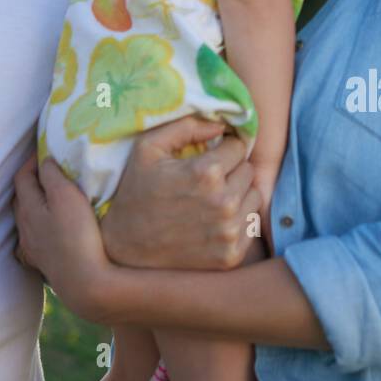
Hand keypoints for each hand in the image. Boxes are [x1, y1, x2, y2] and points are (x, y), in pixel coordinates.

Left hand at [12, 152, 115, 323]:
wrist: (86, 283)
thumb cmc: (77, 235)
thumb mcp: (66, 195)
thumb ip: (51, 174)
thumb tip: (44, 161)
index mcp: (27, 208)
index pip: (22, 177)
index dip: (32, 160)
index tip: (47, 150)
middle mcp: (24, 228)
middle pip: (20, 198)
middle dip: (31, 180)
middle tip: (50, 170)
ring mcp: (33, 248)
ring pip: (26, 219)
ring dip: (35, 203)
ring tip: (53, 195)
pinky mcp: (44, 263)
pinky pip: (35, 239)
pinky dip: (40, 226)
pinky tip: (50, 229)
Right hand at [99, 117, 260, 269]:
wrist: (125, 245)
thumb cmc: (136, 189)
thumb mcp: (149, 147)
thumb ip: (187, 127)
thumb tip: (222, 125)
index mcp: (206, 173)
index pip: (238, 146)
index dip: (223, 147)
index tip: (210, 155)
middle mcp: (224, 203)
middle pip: (249, 171)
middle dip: (232, 169)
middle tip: (209, 178)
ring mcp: (229, 232)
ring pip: (255, 197)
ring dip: (239, 193)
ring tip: (213, 197)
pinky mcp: (231, 256)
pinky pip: (252, 225)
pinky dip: (239, 219)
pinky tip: (215, 219)